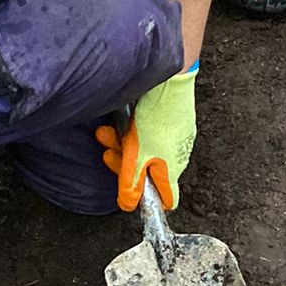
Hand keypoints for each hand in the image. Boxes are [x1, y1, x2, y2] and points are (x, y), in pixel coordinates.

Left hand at [96, 67, 197, 212]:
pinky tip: (124, 122)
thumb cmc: (158, 117)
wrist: (170, 80)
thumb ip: (131, 182)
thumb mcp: (137, 154)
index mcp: (172, 170)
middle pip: (147, 171)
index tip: (130, 191)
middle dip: (123, 162)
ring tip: (107, 132)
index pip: (167, 198)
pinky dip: (134, 131)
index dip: (148, 199)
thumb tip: (127, 205)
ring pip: (144, 150)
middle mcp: (178, 156)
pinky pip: (150, 133)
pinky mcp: (173, 121)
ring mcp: (176, 138)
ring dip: (123, 144)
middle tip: (108, 151)